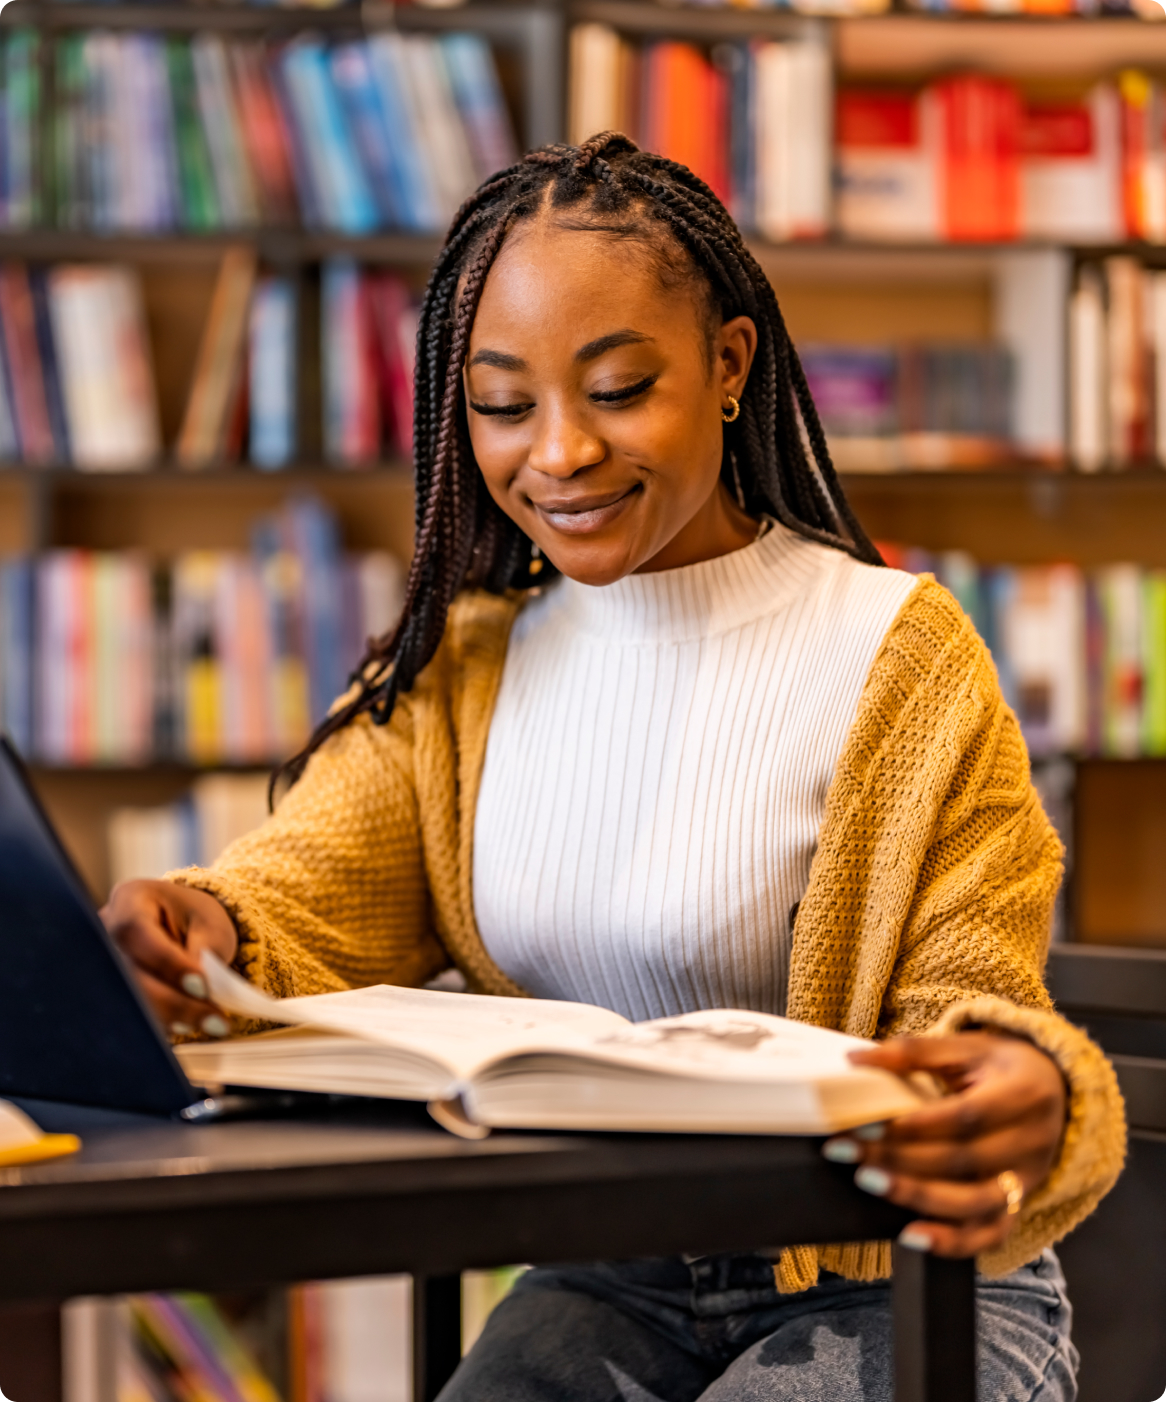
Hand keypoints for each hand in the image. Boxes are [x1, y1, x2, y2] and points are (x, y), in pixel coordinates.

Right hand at [101, 880, 238, 1038]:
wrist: (182, 925)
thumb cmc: (194, 918)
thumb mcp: (210, 923)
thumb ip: (206, 950)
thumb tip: (202, 990)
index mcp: (129, 900)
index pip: (137, 931)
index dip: (167, 963)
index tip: (202, 986)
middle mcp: (104, 933)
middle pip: (128, 975)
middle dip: (173, 1002)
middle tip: (216, 1021)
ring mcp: (103, 966)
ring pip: (127, 1001)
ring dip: (169, 1019)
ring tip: (211, 1025)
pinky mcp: (112, 992)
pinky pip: (131, 1015)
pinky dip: (162, 1025)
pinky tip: (190, 1026)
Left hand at [823, 1031, 1066, 1257]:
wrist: (1055, 1092)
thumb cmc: (1002, 1066)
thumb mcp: (968, 1047)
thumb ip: (914, 1052)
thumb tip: (857, 1060)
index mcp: (1023, 1095)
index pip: (965, 1117)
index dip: (914, 1126)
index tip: (864, 1124)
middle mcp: (1032, 1144)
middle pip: (963, 1161)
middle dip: (899, 1159)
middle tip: (847, 1151)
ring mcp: (1027, 1181)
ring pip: (975, 1203)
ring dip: (917, 1197)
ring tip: (869, 1182)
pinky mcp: (1018, 1206)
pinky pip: (989, 1235)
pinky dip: (951, 1242)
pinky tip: (910, 1237)